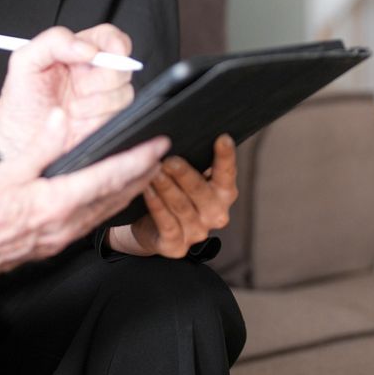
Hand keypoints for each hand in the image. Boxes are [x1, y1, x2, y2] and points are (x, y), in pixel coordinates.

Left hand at [0, 25, 135, 162]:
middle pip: (122, 65)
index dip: (115, 42)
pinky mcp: (107, 121)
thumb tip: (87, 47)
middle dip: (102, 78)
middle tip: (78, 87)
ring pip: (124, 92)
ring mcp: (104, 98)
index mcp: (78, 52)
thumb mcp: (25, 61)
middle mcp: (95, 73)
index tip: (104, 53)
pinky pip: (117, 116)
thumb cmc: (21, 100)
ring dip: (96, 102)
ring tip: (71, 108)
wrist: (18, 139)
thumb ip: (53, 41)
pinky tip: (78, 121)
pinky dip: (96, 118)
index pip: (108, 37)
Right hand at [0, 109, 166, 300]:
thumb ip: (39, 146)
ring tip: (146, 173)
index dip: (138, 160)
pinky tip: (108, 197)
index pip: (110, 177)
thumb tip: (61, 118)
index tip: (159, 145)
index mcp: (55, 202)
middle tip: (163, 155)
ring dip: (129, 192)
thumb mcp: (6, 172)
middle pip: (116, 197)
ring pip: (106, 212)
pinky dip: (108, 205)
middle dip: (143, 175)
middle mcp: (65, 225)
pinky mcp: (52, 244)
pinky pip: (91, 223)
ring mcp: (60, 238)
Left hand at [106, 134, 238, 258]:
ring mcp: (197, 232)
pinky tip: (146, 191)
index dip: (225, 157)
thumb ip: (190, 155)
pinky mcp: (176, 246)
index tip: (222, 138)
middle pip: (202, 192)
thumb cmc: (171, 190)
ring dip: (167, 188)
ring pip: (182, 208)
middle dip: (185, 174)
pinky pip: (167, 224)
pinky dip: (156, 206)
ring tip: (153, 171)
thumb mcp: (184, 173)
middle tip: (169, 158)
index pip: (227, 173)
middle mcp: (215, 214)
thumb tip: (177, 128)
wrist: (150, 226)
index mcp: (223, 193)